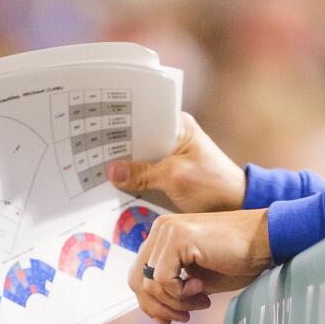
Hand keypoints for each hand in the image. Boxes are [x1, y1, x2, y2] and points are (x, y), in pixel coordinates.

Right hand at [106, 112, 245, 212]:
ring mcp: (168, 154)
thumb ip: (143, 173)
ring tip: (94, 169)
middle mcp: (171, 135)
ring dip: (122, 165)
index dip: (119, 124)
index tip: (96, 129)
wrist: (236, 207)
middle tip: (88, 152)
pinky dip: (131, 178)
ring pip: (137, 156)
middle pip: (136, 137)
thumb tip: (112, 171)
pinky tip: (112, 185)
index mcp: (177, 124)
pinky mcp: (166, 172)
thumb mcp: (176, 177)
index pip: (141, 117)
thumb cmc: (214, 186)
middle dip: (116, 147)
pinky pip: (143, 171)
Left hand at [128, 209, 272, 323]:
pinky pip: (162, 280)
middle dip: (160, 307)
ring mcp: (167, 231)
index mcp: (163, 235)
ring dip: (175, 302)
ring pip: (149, 284)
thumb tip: (153, 309)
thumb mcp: (198, 278)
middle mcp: (160, 229)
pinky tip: (202, 289)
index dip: (151, 304)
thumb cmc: (239, 259)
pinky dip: (181, 294)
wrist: (267, 240)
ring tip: (201, 301)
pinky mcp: (178, 238)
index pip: (139, 276)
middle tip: (185, 315)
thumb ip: (173, 286)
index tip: (173, 317)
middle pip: (137, 281)